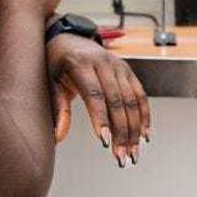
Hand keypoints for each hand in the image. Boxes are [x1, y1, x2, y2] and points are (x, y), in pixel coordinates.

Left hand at [47, 34, 149, 167]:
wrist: (69, 37)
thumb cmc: (56, 62)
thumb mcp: (50, 81)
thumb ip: (56, 107)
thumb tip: (58, 137)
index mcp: (81, 64)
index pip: (94, 95)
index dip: (101, 119)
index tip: (105, 142)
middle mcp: (104, 63)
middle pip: (117, 101)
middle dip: (122, 133)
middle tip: (122, 158)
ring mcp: (119, 67)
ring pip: (131, 101)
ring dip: (134, 130)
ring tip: (133, 154)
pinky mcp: (128, 72)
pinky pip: (140, 95)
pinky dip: (144, 116)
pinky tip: (145, 136)